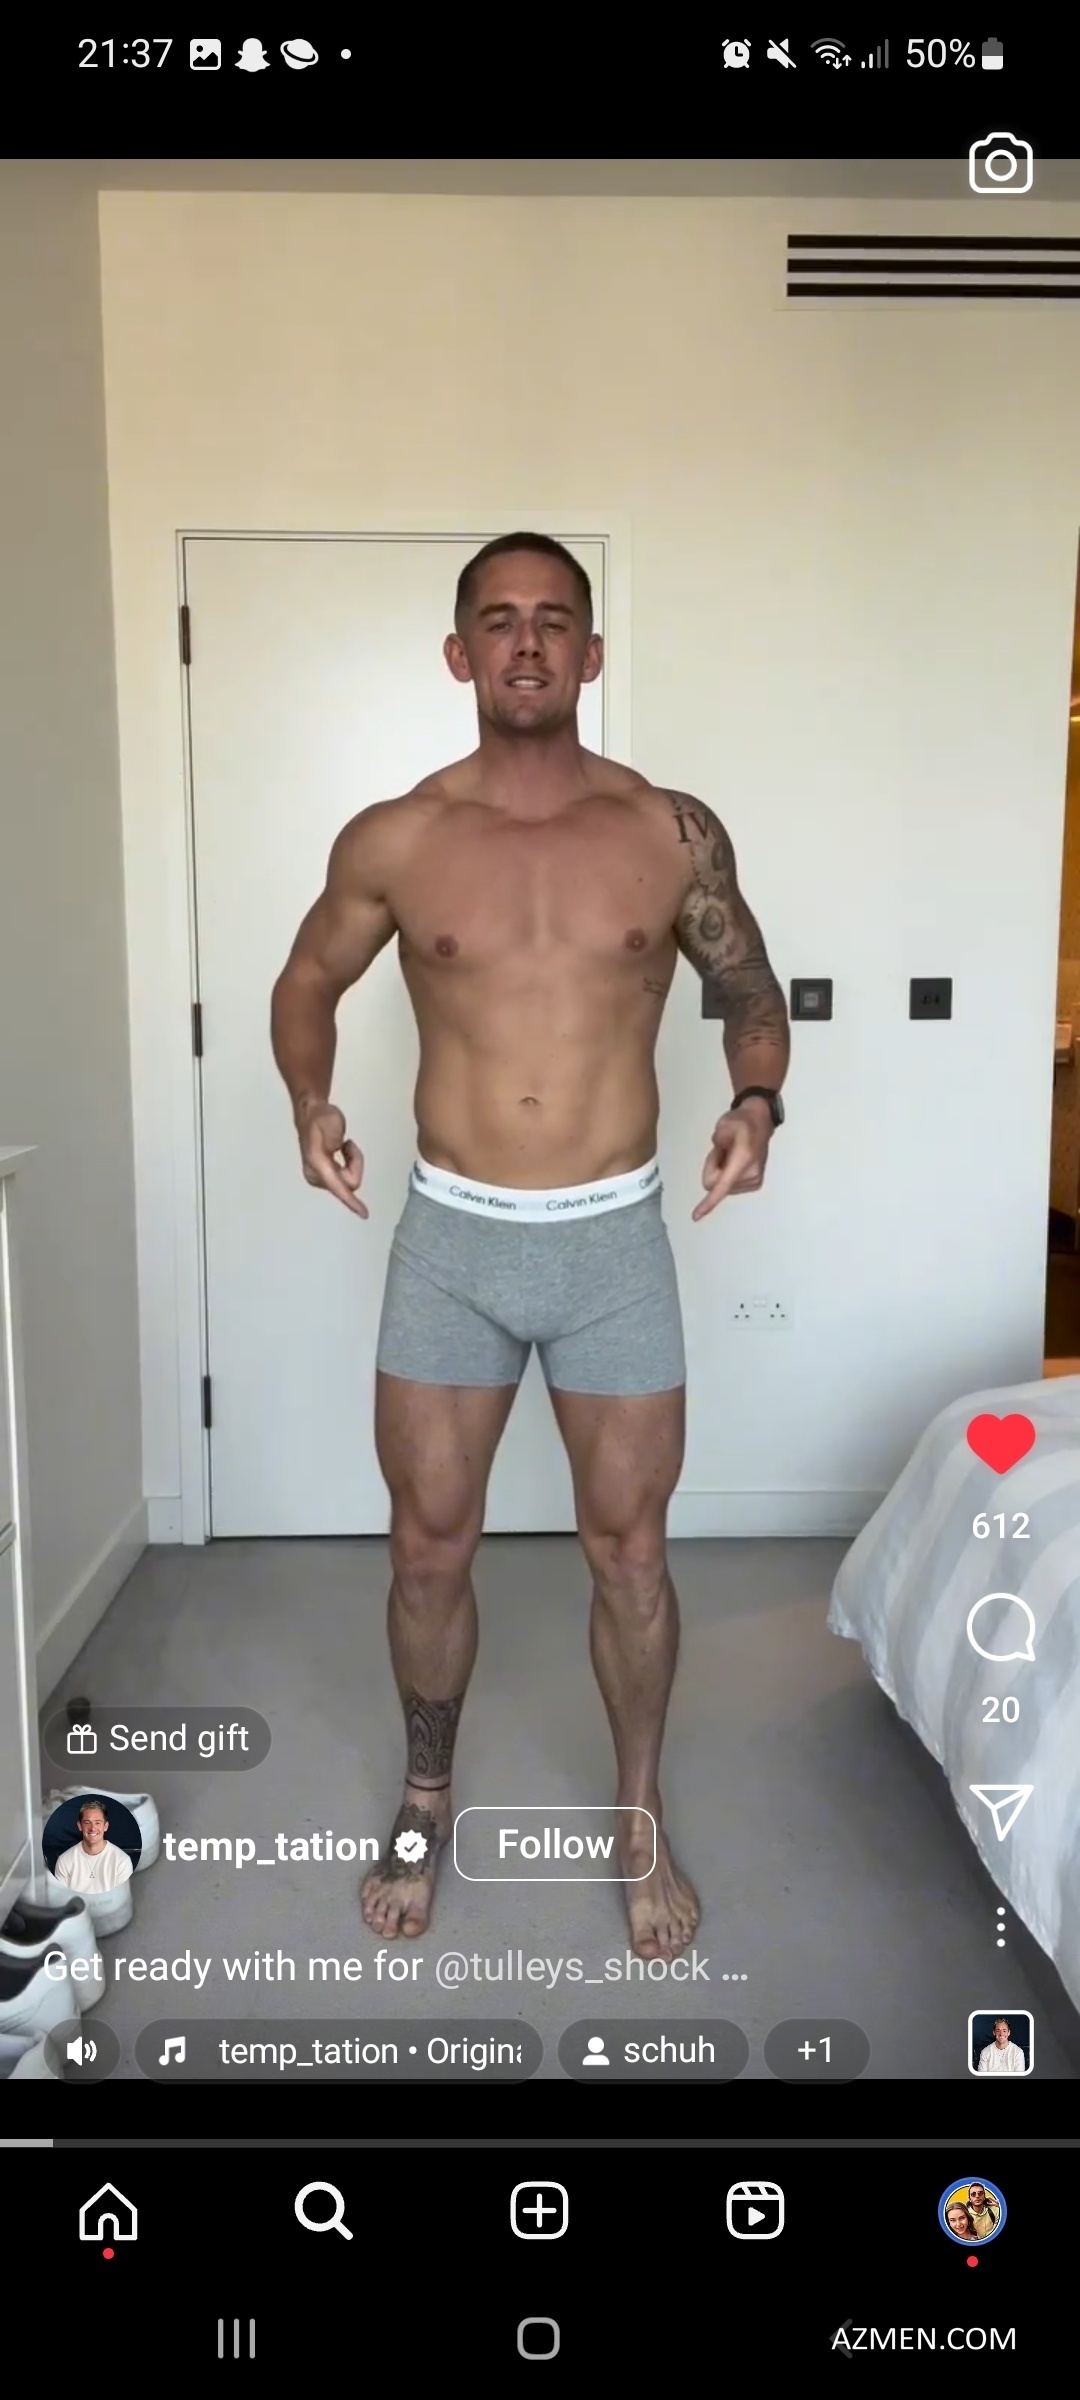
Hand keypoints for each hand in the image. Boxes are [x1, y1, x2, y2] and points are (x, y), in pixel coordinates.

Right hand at [296, 1100, 367, 1216]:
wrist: (311, 1113)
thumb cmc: (322, 1118)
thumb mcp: (333, 1126)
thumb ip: (336, 1142)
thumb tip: (336, 1151)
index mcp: (317, 1165)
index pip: (339, 1186)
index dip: (351, 1201)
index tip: (364, 1213)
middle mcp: (316, 1176)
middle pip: (349, 1182)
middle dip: (354, 1164)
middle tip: (347, 1144)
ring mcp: (318, 1177)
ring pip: (349, 1180)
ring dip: (351, 1162)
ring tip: (344, 1145)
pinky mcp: (322, 1176)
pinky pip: (345, 1177)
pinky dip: (348, 1164)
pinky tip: (341, 1150)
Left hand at [692, 1105, 769, 1220]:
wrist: (760, 1120)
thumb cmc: (740, 1122)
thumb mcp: (722, 1129)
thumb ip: (715, 1153)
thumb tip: (713, 1179)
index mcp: (743, 1159)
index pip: (722, 1185)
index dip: (709, 1202)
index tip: (695, 1216)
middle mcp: (752, 1174)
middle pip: (715, 1184)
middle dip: (714, 1168)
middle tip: (723, 1150)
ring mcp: (755, 1181)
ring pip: (721, 1186)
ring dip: (721, 1171)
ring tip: (731, 1152)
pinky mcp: (755, 1184)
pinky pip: (728, 1186)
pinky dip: (727, 1174)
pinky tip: (736, 1160)